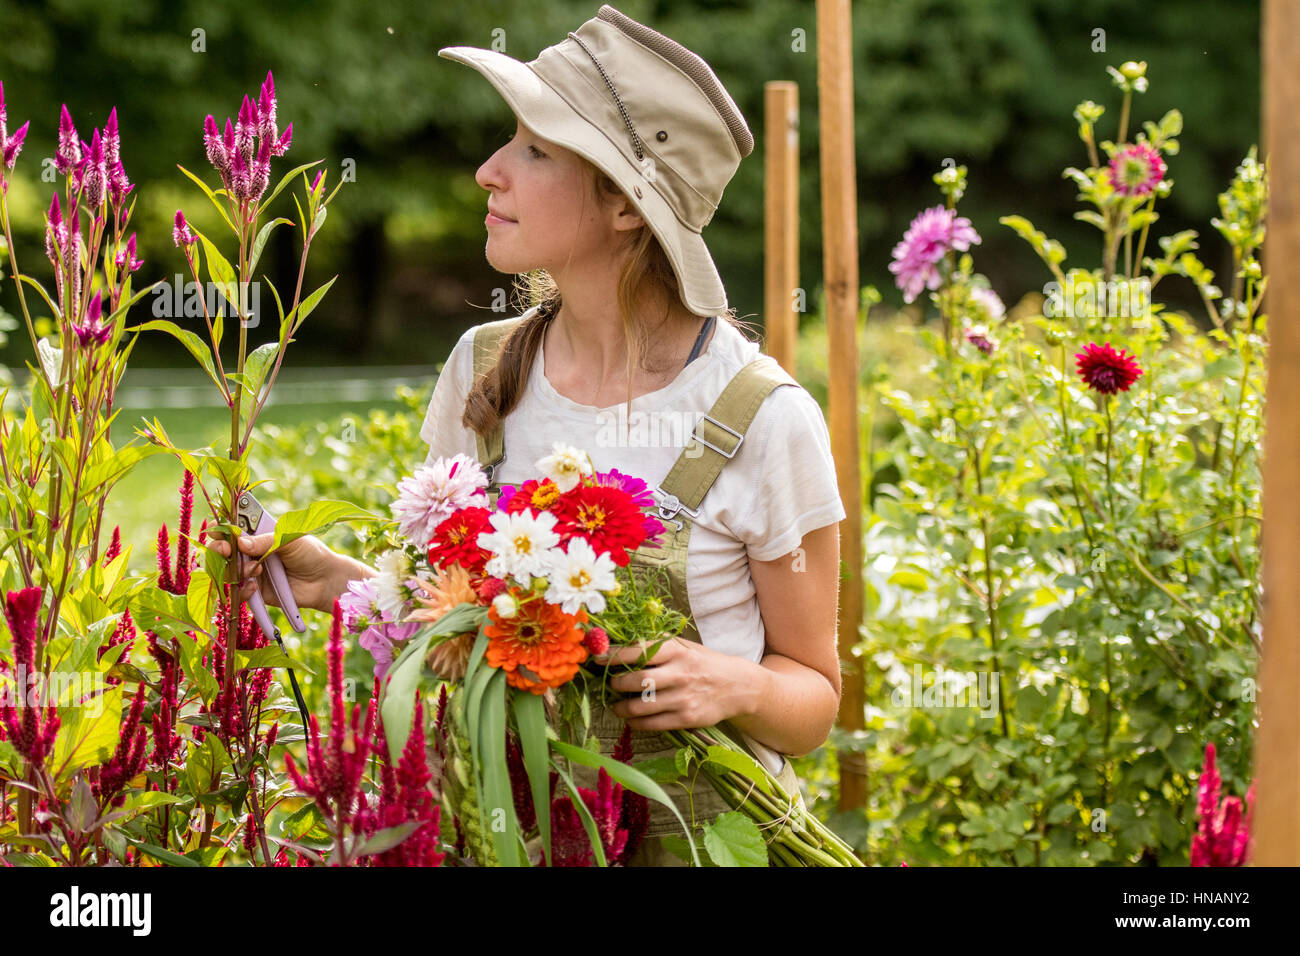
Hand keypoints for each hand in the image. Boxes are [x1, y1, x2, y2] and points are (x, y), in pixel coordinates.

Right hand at [208, 531, 343, 613]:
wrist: (325, 580)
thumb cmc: (310, 553)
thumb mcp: (290, 540)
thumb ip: (266, 541)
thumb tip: (240, 543)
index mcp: (257, 533)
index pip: (230, 528)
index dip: (221, 530)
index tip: (220, 533)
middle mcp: (250, 552)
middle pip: (221, 550)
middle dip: (219, 550)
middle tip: (228, 551)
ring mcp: (251, 572)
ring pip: (227, 572)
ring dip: (236, 569)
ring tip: (256, 568)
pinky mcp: (255, 592)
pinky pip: (239, 593)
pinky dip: (243, 590)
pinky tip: (255, 586)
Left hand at [595, 637, 763, 731]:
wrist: (736, 686)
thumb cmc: (701, 663)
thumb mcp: (682, 647)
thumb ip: (654, 649)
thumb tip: (614, 651)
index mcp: (675, 650)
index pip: (636, 652)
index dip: (612, 656)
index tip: (597, 659)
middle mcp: (679, 673)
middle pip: (635, 681)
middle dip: (615, 684)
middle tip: (610, 685)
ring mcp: (683, 698)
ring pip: (639, 706)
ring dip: (620, 707)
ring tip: (616, 705)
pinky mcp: (686, 719)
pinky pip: (651, 724)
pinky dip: (635, 722)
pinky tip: (631, 717)